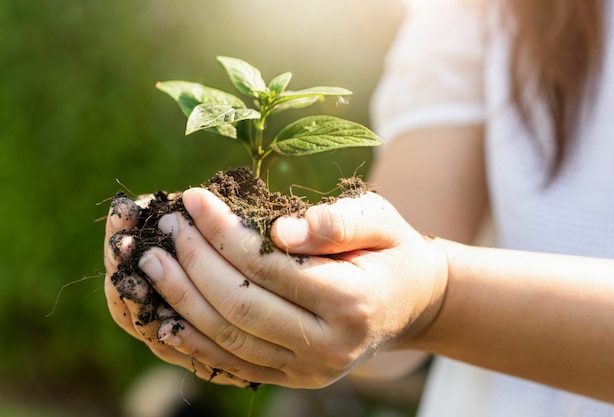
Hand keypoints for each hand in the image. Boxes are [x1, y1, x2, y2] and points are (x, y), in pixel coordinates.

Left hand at [120, 187, 447, 387]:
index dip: (224, 233)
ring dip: (183, 300)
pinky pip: (234, 366)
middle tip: (168, 227)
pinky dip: (196, 343)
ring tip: (153, 262)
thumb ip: (335, 223)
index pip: (269, 268)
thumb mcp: (378, 218)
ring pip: (230, 340)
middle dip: (195, 263)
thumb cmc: (390, 250)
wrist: (410, 301)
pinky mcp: (294, 378)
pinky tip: (166, 316)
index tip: (195, 199)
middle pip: (242, 306)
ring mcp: (310, 371)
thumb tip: (279, 232)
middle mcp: (330, 347)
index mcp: (352, 302)